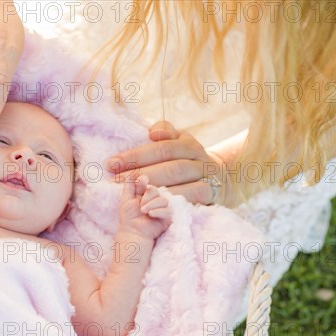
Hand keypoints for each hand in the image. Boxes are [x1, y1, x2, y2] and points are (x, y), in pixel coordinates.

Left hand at [108, 121, 225, 204]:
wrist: (222, 179)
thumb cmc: (188, 159)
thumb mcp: (179, 142)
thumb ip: (164, 132)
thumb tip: (152, 132)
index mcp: (188, 142)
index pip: (160, 147)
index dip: (136, 155)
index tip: (112, 163)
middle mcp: (199, 157)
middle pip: (169, 165)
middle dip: (141, 173)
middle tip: (116, 180)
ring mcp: (207, 175)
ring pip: (179, 181)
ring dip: (154, 188)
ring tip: (133, 194)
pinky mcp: (212, 192)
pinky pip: (192, 196)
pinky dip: (173, 199)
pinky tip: (155, 204)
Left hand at [118, 175, 171, 239]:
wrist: (132, 231)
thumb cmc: (128, 217)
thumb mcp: (126, 199)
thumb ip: (129, 186)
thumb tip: (133, 172)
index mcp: (145, 195)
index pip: (148, 184)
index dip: (144, 184)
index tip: (140, 184)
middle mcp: (154, 200)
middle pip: (156, 191)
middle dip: (147, 197)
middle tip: (140, 207)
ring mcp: (161, 208)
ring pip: (163, 200)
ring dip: (152, 205)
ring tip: (144, 212)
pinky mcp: (166, 218)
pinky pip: (167, 210)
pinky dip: (159, 211)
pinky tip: (151, 215)